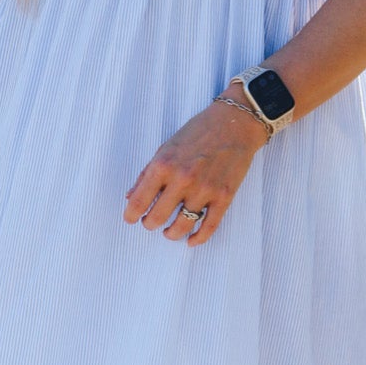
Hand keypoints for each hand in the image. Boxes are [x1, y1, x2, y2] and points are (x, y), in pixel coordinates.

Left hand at [124, 94, 266, 244]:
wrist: (235, 123)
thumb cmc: (198, 131)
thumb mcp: (165, 147)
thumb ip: (147, 173)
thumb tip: (131, 197)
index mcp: (163, 165)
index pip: (139, 200)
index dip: (131, 215)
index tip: (130, 218)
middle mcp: (182, 179)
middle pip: (157, 217)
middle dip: (150, 224)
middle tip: (150, 223)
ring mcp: (205, 190)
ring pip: (182, 226)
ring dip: (171, 233)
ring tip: (168, 232)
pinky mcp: (224, 196)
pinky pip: (209, 226)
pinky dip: (198, 238)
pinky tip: (191, 240)